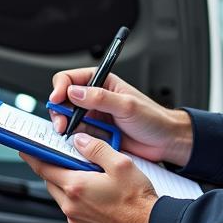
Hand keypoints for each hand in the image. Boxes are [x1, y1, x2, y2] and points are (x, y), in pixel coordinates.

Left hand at [20, 134, 157, 222]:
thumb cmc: (137, 199)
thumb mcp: (119, 163)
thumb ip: (96, 148)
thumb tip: (80, 141)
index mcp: (76, 187)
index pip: (44, 168)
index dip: (33, 156)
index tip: (26, 148)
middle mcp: (72, 205)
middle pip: (51, 181)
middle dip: (53, 166)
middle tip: (60, 154)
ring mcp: (78, 217)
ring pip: (60, 194)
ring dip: (64, 181)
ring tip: (82, 170)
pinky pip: (72, 206)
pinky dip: (75, 194)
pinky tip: (91, 187)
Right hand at [49, 68, 192, 166]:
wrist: (165, 142)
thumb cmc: (153, 119)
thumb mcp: (127, 105)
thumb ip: (100, 97)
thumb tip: (74, 92)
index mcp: (102, 82)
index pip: (71, 79)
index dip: (60, 88)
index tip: (57, 99)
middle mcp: (95, 98)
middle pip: (64, 100)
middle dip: (59, 111)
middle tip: (62, 124)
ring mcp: (94, 117)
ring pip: (68, 119)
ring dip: (65, 126)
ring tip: (68, 134)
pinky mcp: (95, 135)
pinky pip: (77, 136)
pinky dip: (74, 140)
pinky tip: (77, 143)